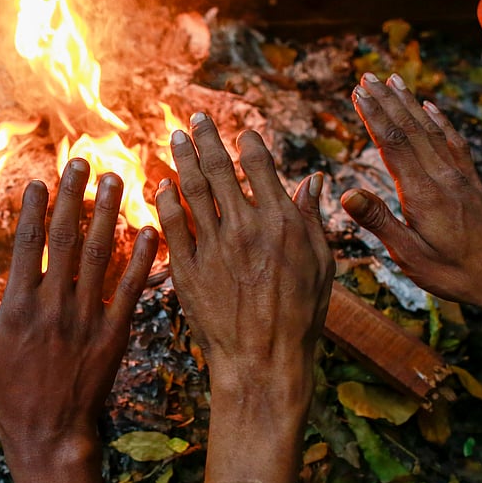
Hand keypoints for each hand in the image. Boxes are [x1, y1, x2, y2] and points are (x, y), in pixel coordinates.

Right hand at [0, 159, 158, 482]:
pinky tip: (149, 230)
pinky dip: (142, 260)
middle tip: (83, 161)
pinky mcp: (115, 335)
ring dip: (109, 215)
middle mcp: (55, 306)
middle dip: (75, 196)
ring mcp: (87, 319)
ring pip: (101, 256)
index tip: (40, 180)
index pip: (26, 244)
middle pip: (67, 238)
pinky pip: (130, 290)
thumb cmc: (1, 400)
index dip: (34, 209)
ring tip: (116, 181)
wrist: (49, 437)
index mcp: (18, 307)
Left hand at [156, 113, 333, 482]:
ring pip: (193, 189)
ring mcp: (214, 246)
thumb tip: (312, 179)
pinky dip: (166, 200)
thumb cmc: (300, 318)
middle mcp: (246, 226)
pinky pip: (172, 224)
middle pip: (221, 168)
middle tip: (195, 119)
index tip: (242, 132)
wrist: (263, 363)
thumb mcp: (320, 265)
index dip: (249, 143)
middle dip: (207, 138)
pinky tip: (160, 185)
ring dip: (182, 158)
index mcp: (281, 222)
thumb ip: (309, 218)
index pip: (261, 166)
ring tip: (174, 137)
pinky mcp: (188, 268)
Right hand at [344, 74, 481, 375]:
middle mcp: (443, 177)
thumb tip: (344, 194)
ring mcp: (461, 177)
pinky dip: (440, 121)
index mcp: (424, 194)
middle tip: (367, 75)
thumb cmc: (459, 274)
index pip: (394, 144)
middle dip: (386, 100)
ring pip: (432, 130)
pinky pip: (455, 142)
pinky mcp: (474, 183)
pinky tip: (431, 108)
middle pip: (410, 129)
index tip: (358, 92)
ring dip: (409, 103)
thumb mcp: (412, 257)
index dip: (374, 116)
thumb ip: (380, 222)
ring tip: (393, 80)